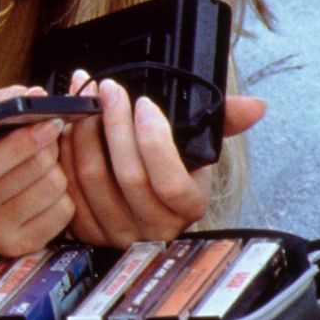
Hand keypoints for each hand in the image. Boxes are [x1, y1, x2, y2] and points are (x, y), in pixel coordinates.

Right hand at [0, 85, 72, 255]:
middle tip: (50, 134)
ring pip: (53, 189)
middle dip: (49, 148)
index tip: (47, 121)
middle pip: (31, 173)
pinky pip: (64, 213)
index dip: (19, 144)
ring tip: (45, 164)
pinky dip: (64, 196)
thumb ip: (2, 101)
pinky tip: (47, 189)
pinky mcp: (22, 246)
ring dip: (58, 170)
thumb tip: (35, 95)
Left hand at [62, 72, 265, 247]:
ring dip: (83, 130)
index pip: (170, 181)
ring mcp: (114, 232)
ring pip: (91, 178)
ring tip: (84, 95)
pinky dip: (63, 150)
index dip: (154, 140)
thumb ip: (223, 121)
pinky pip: (66, 186)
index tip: (145, 103)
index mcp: (187, 208)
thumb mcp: (196, 144)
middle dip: (114, 123)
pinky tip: (65, 120)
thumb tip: (256, 106)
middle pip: (127, 176)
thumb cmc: (168, 161)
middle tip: (107, 87)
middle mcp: (152, 228)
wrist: (135, 192)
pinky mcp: (82, 228)